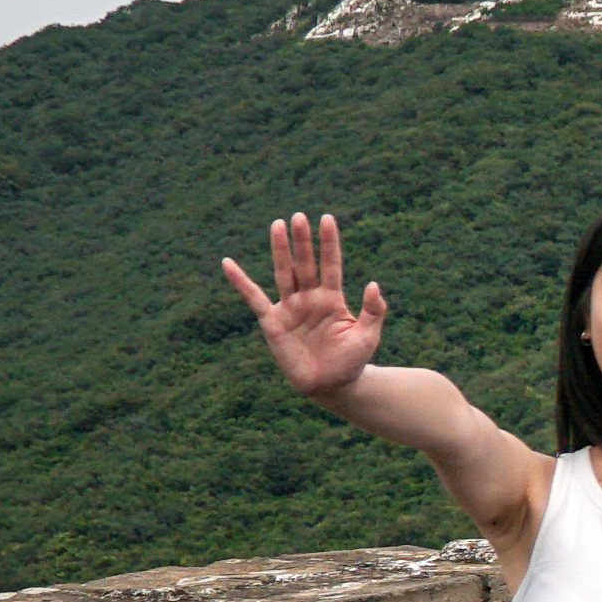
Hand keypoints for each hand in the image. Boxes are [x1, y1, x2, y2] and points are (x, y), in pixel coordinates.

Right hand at [221, 213, 386, 401]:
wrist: (330, 385)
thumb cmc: (352, 361)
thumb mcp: (368, 336)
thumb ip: (373, 311)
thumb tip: (373, 284)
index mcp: (333, 299)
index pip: (331, 264)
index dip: (328, 243)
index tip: (327, 218)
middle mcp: (310, 298)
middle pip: (305, 263)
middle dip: (302, 241)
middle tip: (299, 216)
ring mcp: (290, 308)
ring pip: (283, 273)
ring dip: (280, 250)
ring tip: (278, 224)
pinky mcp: (272, 322)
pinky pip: (253, 298)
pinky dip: (240, 282)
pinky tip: (228, 263)